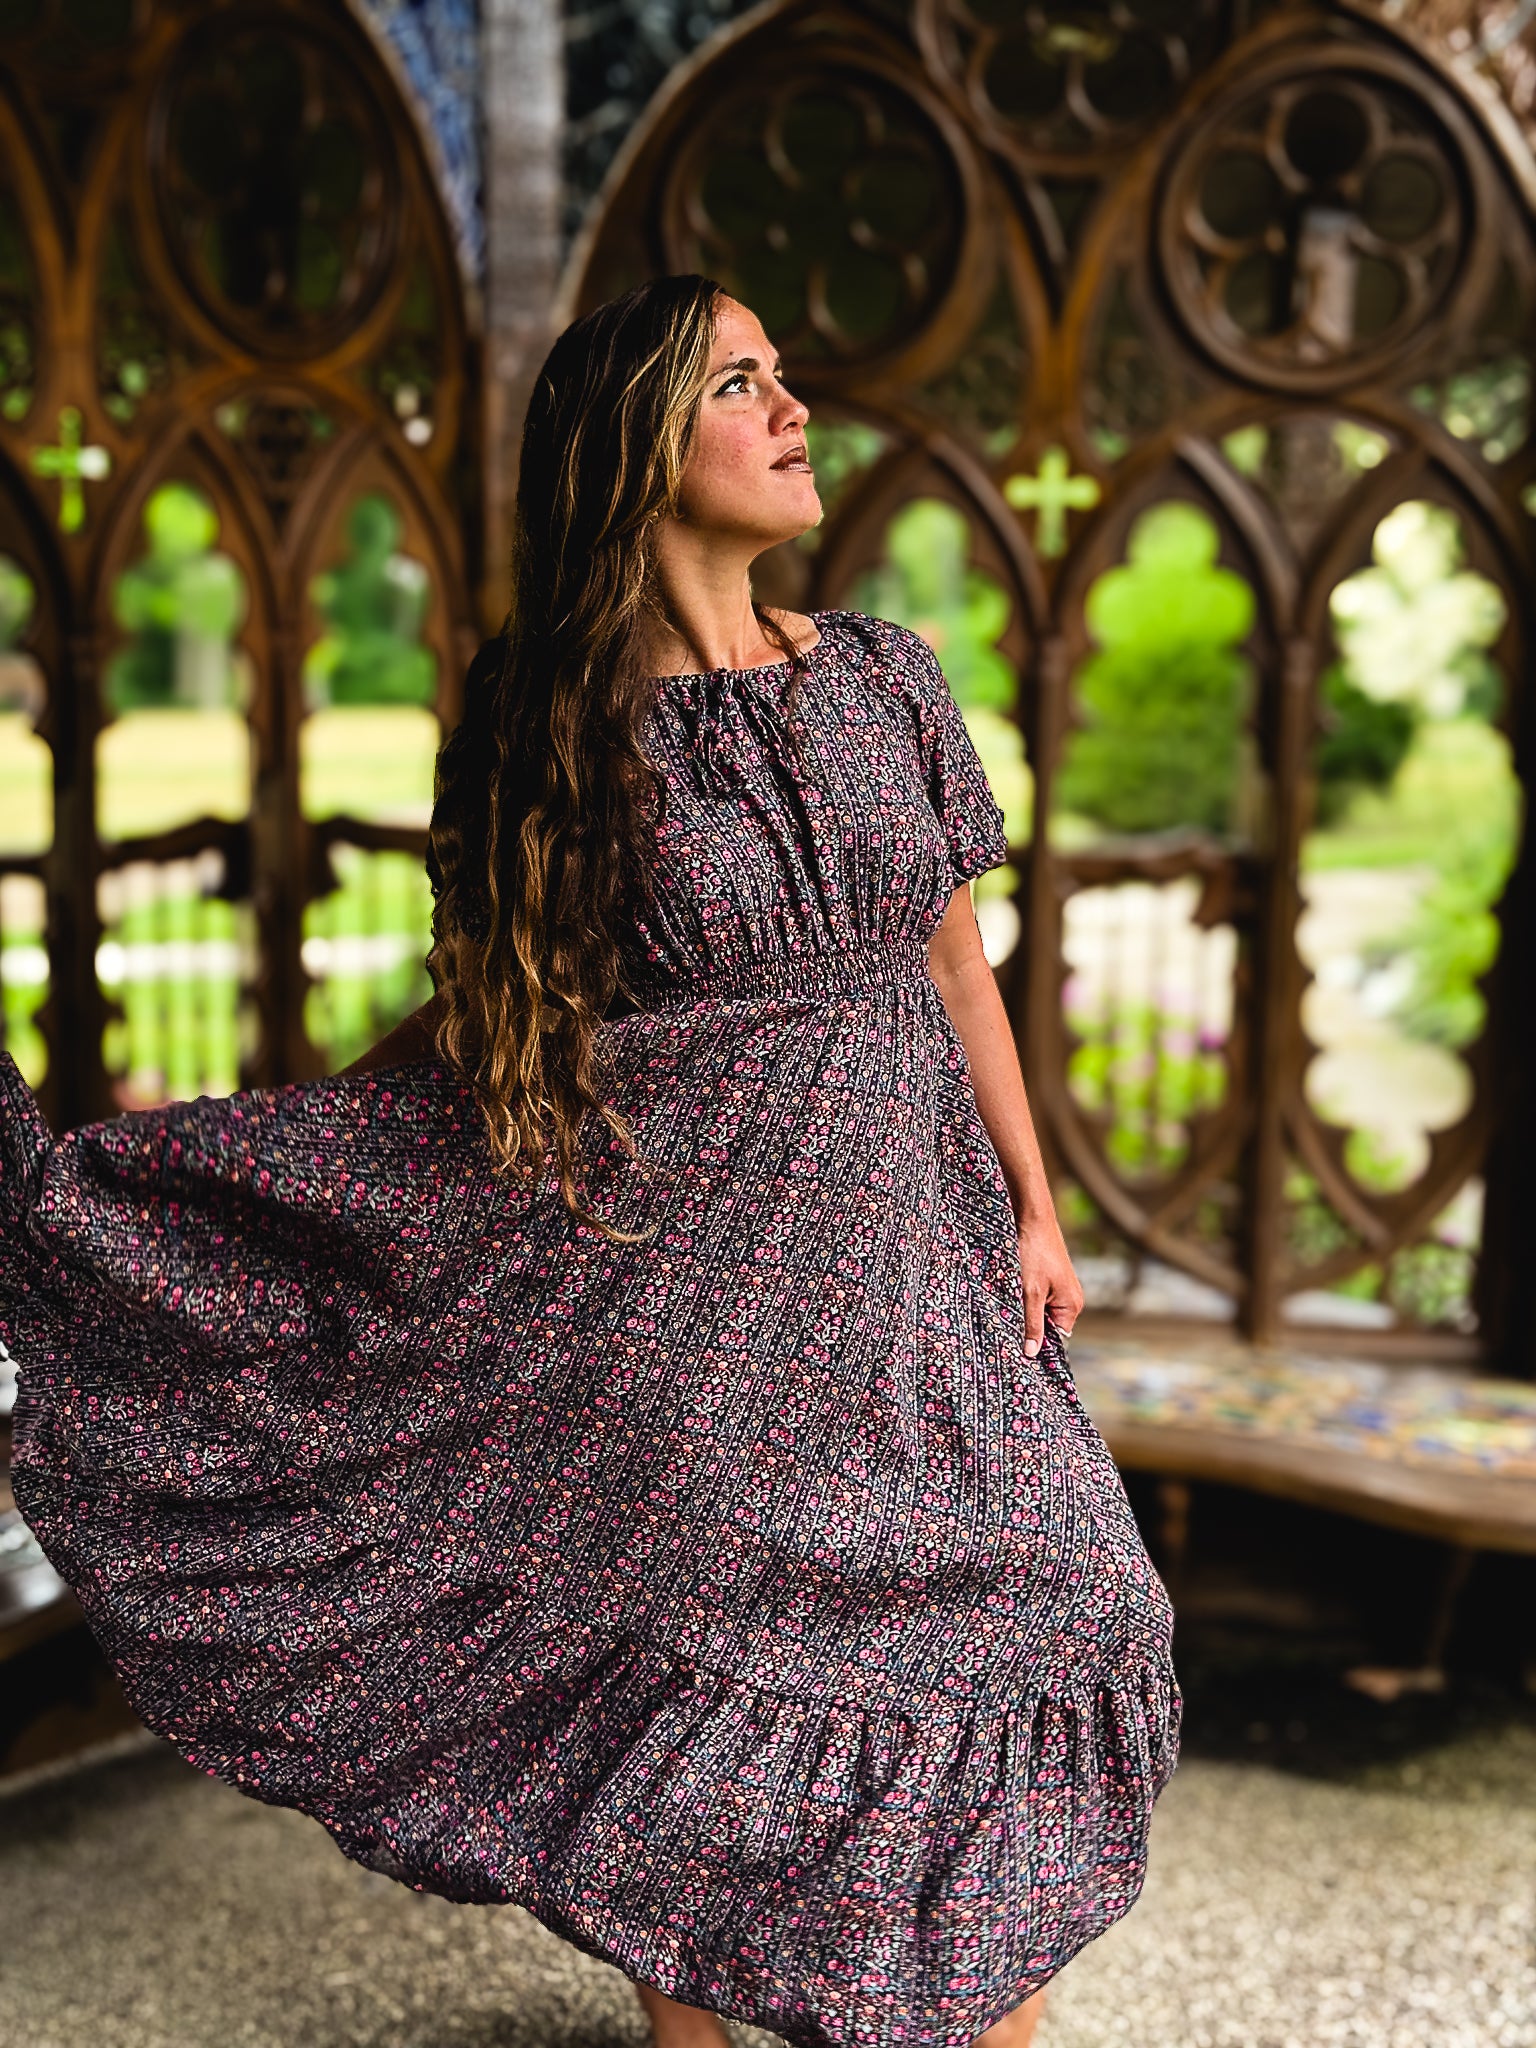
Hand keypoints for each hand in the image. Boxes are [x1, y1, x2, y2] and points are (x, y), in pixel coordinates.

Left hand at [1016, 1206, 1084, 1356]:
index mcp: (1072, 1305)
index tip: (1017, 1349)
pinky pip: (1038, 1297)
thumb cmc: (1033, 1252)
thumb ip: (1032, 1323)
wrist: (1032, 1218)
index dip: (1037, 1344)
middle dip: (1029, 1326)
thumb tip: (1032, 1353)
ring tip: (1009, 1304)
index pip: (1057, 1339)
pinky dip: (1025, 1298)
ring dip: (1025, 1310)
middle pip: (1048, 1325)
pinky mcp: (1050, 1279)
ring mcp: (1061, 1288)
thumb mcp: (1029, 1292)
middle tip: (1007, 1327)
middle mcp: (1071, 1298)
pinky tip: (1012, 1291)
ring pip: (1040, 1311)